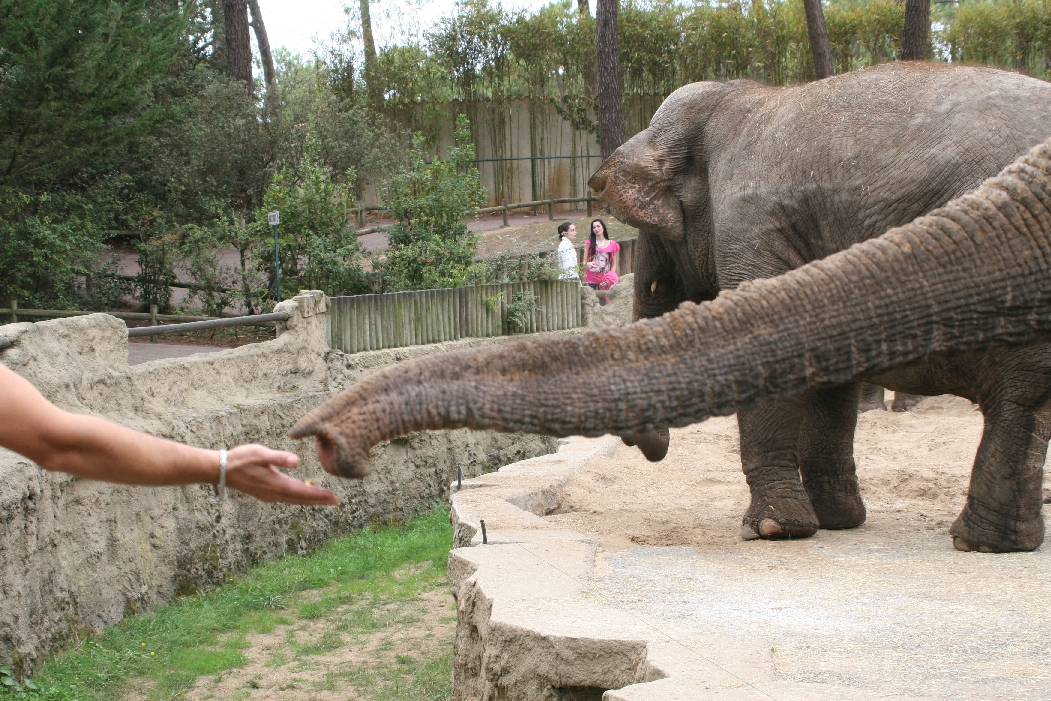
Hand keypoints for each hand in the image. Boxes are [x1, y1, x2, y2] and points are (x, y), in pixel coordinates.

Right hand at [224, 445, 338, 504]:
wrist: (219, 469)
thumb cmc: (240, 459)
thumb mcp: (260, 454)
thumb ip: (279, 457)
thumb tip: (297, 461)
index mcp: (276, 484)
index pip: (302, 492)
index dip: (319, 495)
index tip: (334, 497)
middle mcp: (273, 493)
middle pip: (301, 499)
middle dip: (319, 500)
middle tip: (335, 501)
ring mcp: (268, 495)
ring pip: (294, 500)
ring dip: (309, 499)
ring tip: (324, 498)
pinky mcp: (264, 493)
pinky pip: (286, 498)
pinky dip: (298, 497)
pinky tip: (302, 493)